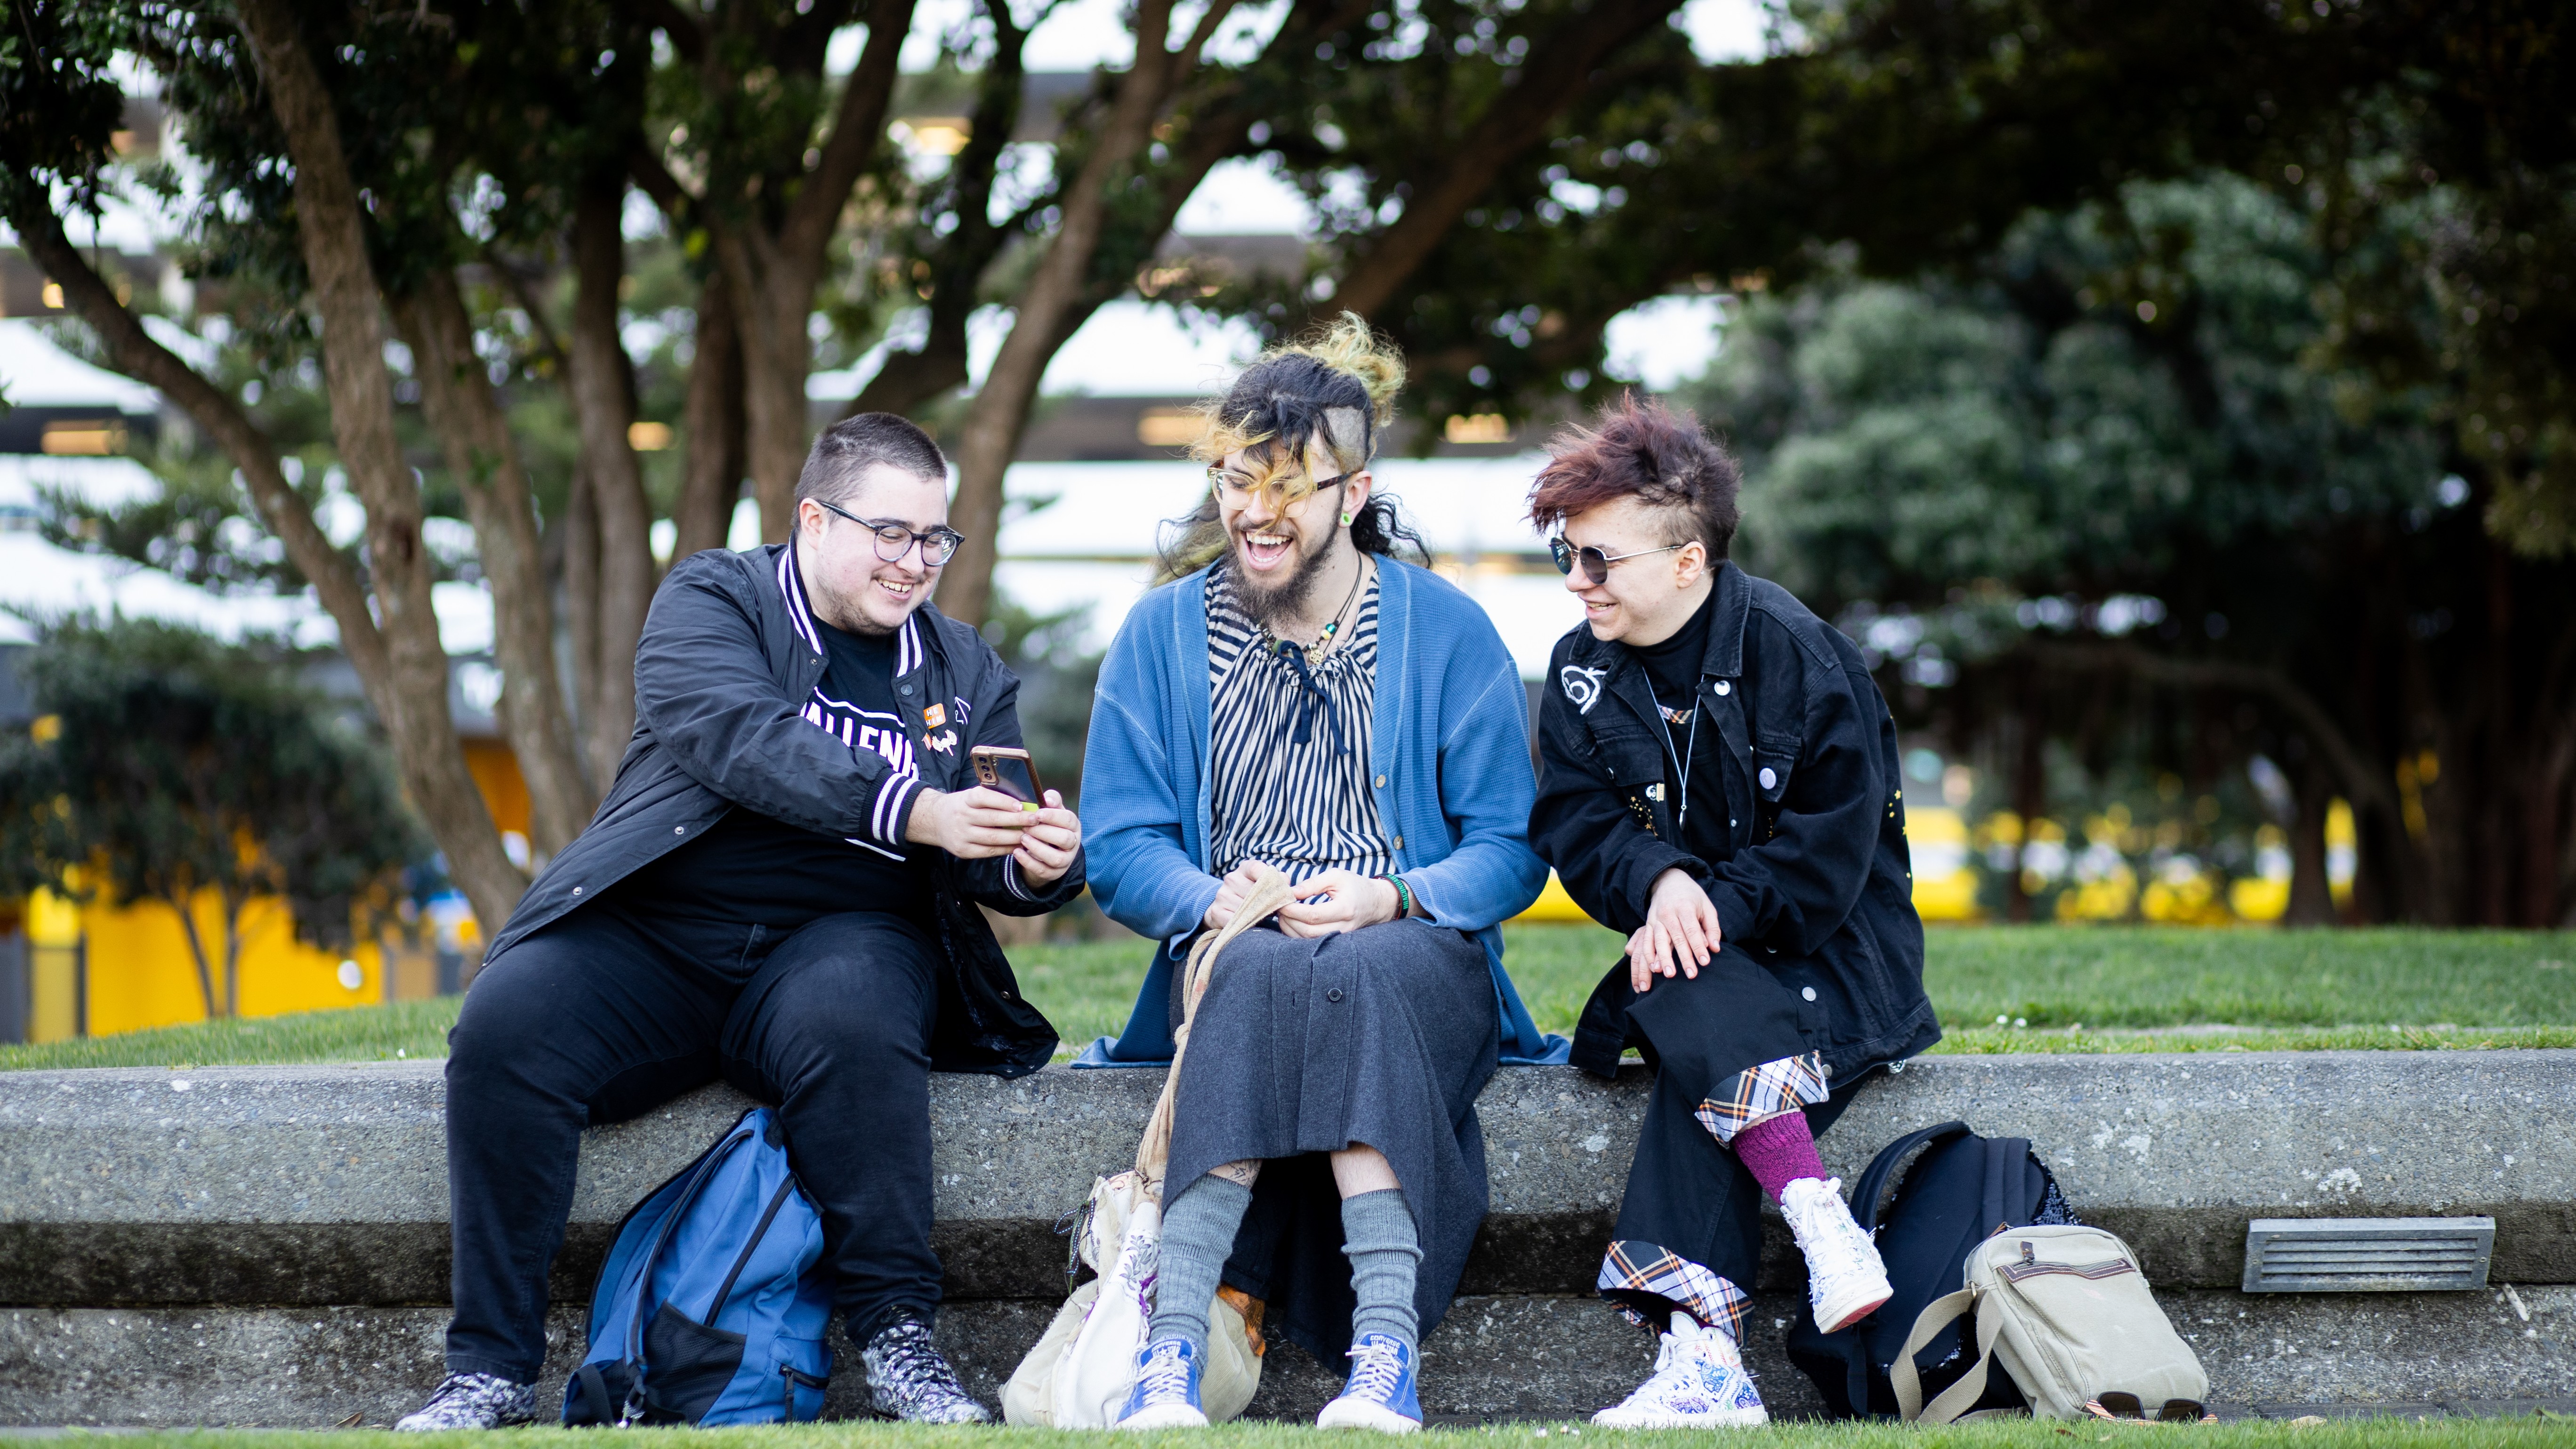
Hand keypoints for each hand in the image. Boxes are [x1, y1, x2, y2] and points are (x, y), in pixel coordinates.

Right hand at [904, 786, 1032, 859]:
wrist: (936, 820)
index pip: (984, 797)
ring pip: (992, 837)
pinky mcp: (963, 850)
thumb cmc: (963, 805)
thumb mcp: (971, 795)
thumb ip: (992, 797)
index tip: (1021, 806)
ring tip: (1030, 834)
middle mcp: (962, 816)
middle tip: (1034, 820)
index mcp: (965, 799)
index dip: (1003, 801)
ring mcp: (961, 835)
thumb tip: (1023, 801)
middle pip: (992, 819)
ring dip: (1014, 837)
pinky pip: (988, 851)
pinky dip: (1005, 849)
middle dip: (1016, 820)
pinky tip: (1017, 846)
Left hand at [1011, 790, 1080, 885]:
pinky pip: (1043, 870)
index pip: (1069, 820)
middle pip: (1065, 839)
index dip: (1053, 816)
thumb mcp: (1051, 812)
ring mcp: (1065, 861)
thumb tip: (1048, 798)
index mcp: (1074, 826)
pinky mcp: (1054, 873)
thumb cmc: (1048, 826)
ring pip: (1055, 858)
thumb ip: (1051, 801)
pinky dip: (1028, 862)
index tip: (1037, 813)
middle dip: (1043, 832)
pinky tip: (1017, 852)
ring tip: (1022, 838)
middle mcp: (1073, 844)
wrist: (1046, 851)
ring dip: (1037, 848)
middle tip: (1026, 827)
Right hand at [1204, 859, 1282, 930]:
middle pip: (1255, 892)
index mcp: (1244, 868)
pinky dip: (1246, 925)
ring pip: (1248, 908)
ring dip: (1258, 915)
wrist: (1226, 909)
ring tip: (1260, 916)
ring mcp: (1222, 895)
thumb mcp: (1265, 885)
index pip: (1257, 869)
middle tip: (1272, 910)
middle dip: (1268, 903)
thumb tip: (1293, 888)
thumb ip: (1280, 883)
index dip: (1271, 880)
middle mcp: (1231, 878)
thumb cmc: (1252, 896)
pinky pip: (1237, 921)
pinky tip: (1249, 923)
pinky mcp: (1216, 911)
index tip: (1280, 891)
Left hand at [1278, 868, 1400, 937]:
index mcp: (1345, 909)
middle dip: (1289, 921)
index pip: (1313, 915)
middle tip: (1278, 908)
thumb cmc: (1356, 886)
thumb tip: (1291, 892)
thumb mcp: (1336, 876)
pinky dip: (1298, 935)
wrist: (1376, 903)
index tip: (1281, 902)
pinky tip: (1291, 923)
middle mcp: (1344, 927)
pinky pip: (1313, 942)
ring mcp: (1340, 938)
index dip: (1293, 910)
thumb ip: (1313, 883)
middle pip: (1308, 931)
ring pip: (1309, 941)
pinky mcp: (1336, 942)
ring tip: (1283, 915)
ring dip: (1291, 929)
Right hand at [1628, 867, 1721, 992]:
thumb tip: (1715, 948)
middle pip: (1676, 938)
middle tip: (1691, 975)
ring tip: (1669, 975)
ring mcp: (1656, 918)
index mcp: (1684, 907)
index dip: (1698, 947)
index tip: (1705, 962)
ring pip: (1659, 941)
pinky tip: (1653, 968)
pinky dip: (1649, 955)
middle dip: (1684, 958)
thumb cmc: (1692, 897)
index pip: (1692, 930)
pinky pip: (1646, 941)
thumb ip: (1712, 927)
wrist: (1668, 881)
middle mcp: (1668, 913)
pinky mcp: (1648, 924)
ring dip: (1664, 959)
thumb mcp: (1707, 906)